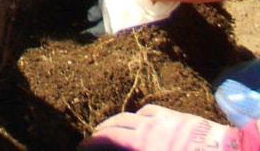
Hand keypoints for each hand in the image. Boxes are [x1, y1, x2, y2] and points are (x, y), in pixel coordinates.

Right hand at [81, 105, 242, 150]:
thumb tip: (121, 146)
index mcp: (144, 143)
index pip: (109, 137)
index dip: (92, 142)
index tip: (81, 148)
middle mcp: (150, 127)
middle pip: (118, 124)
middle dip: (101, 132)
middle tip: (93, 141)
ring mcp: (165, 120)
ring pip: (133, 116)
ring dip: (118, 122)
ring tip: (111, 130)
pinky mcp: (178, 118)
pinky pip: (152, 112)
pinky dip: (139, 117)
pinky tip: (140, 122)